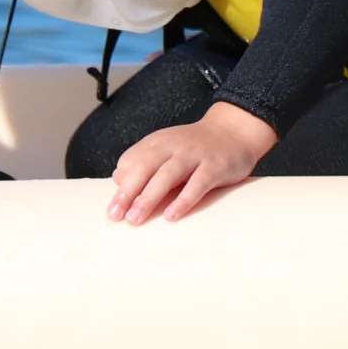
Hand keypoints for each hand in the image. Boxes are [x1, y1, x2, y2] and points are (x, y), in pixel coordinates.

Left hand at [108, 101, 277, 223]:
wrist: (234, 130)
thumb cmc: (196, 146)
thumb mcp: (167, 148)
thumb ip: (144, 162)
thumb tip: (118, 179)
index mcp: (159, 142)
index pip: (132, 160)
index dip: (122, 184)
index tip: (112, 208)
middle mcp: (174, 146)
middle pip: (145, 167)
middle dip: (128, 192)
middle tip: (117, 215)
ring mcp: (195, 155)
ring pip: (168, 175)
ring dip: (149, 197)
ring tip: (136, 218)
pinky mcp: (215, 166)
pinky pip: (197, 183)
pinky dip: (183, 199)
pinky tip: (172, 215)